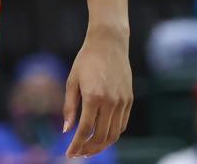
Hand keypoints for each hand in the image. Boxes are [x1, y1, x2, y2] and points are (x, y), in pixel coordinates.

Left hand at [63, 27, 132, 157]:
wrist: (109, 43)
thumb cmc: (86, 60)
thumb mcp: (72, 81)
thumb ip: (69, 107)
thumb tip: (67, 130)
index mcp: (93, 96)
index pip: (85, 130)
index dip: (77, 144)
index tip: (69, 153)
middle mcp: (111, 101)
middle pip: (101, 137)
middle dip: (89, 149)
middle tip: (78, 154)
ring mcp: (122, 101)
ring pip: (114, 134)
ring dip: (102, 145)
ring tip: (89, 149)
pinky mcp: (129, 100)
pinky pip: (122, 124)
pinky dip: (112, 134)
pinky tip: (102, 136)